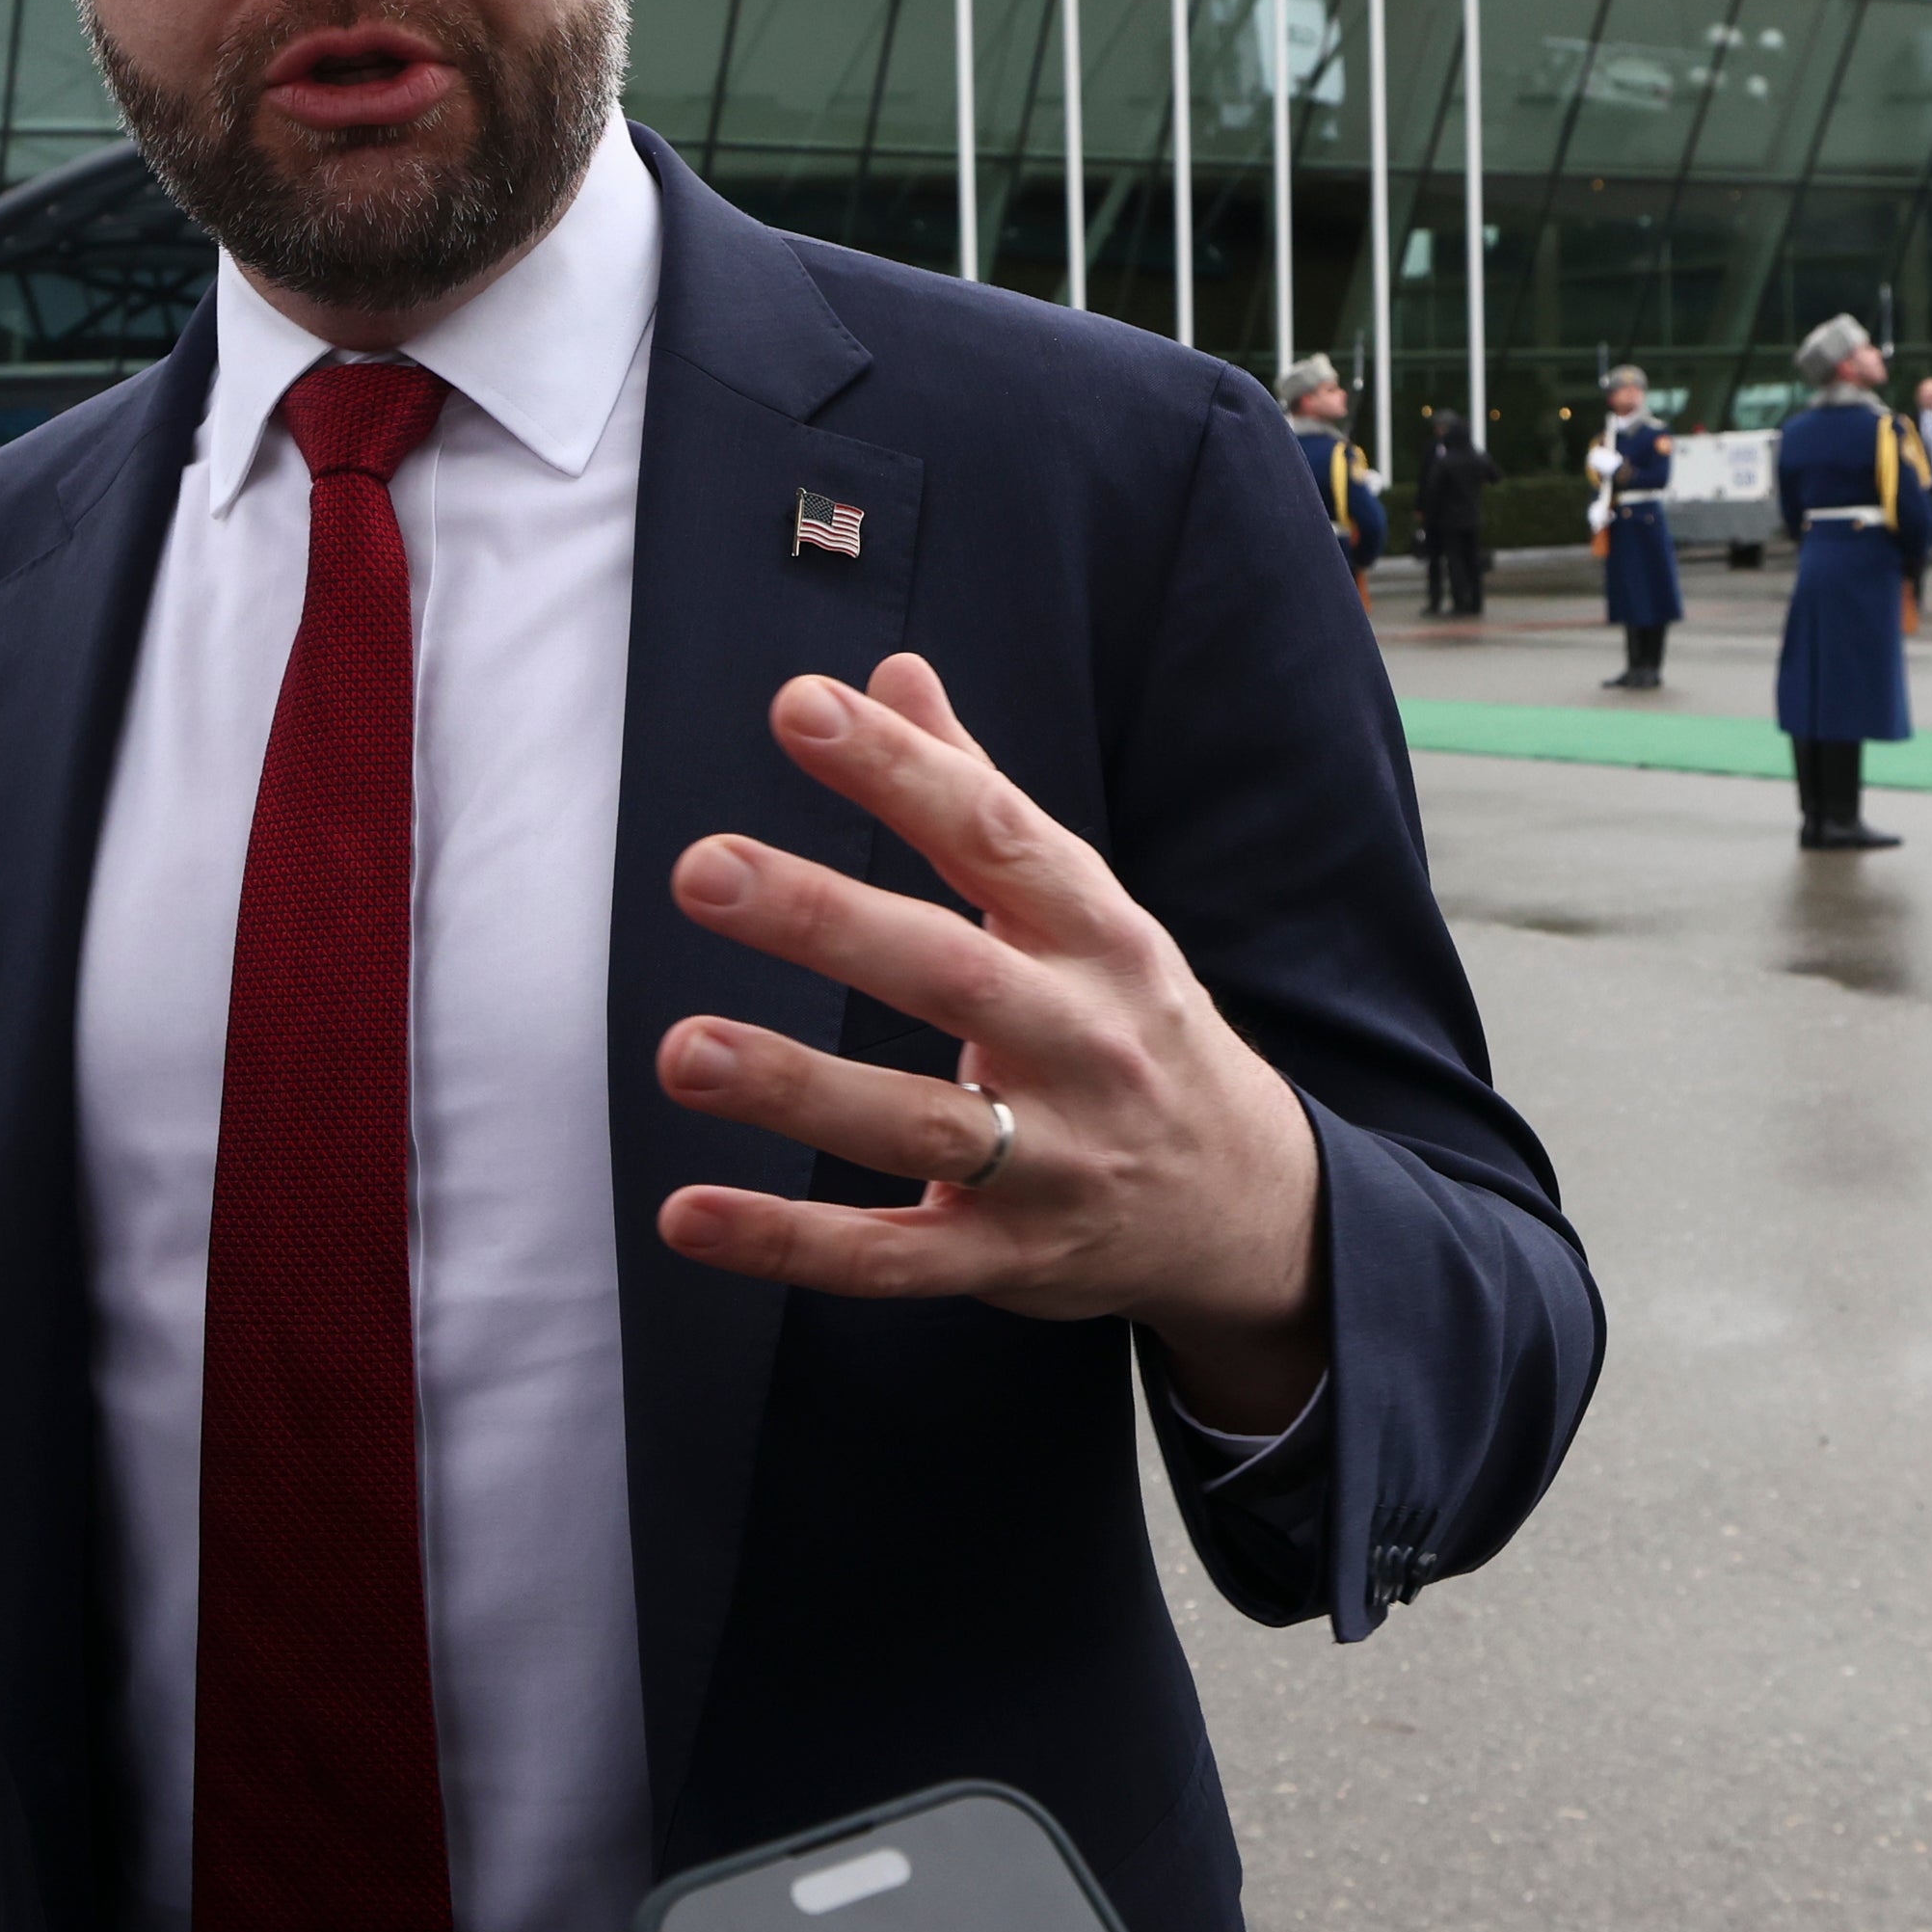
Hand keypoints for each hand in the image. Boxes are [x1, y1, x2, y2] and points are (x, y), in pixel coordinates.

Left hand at [646, 657, 1325, 1432]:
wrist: (1249, 1209)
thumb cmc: (1133, 1028)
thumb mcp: (1086, 912)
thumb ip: (979, 796)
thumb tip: (891, 673)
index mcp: (1098, 936)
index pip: (996, 834)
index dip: (899, 769)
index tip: (799, 707)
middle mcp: (1083, 1040)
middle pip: (950, 971)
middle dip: (824, 920)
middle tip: (702, 869)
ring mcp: (1051, 1159)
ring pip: (919, 1122)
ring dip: (797, 1087)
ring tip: (682, 1050)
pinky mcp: (1009, 1259)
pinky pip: (892, 1256)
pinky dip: (789, 1243)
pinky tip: (687, 1214)